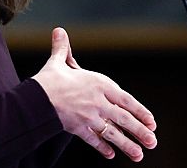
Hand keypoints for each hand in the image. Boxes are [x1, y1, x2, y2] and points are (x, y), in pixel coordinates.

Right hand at [32, 28, 157, 161]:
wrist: (34, 99)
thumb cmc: (48, 80)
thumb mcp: (58, 62)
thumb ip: (63, 48)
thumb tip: (58, 31)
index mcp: (99, 84)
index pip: (126, 100)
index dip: (141, 112)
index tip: (151, 121)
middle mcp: (98, 102)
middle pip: (123, 119)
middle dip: (140, 131)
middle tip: (152, 142)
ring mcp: (89, 117)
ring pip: (112, 133)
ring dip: (127, 145)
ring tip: (139, 155)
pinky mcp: (78, 129)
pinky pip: (93, 140)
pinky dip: (102, 147)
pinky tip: (110, 154)